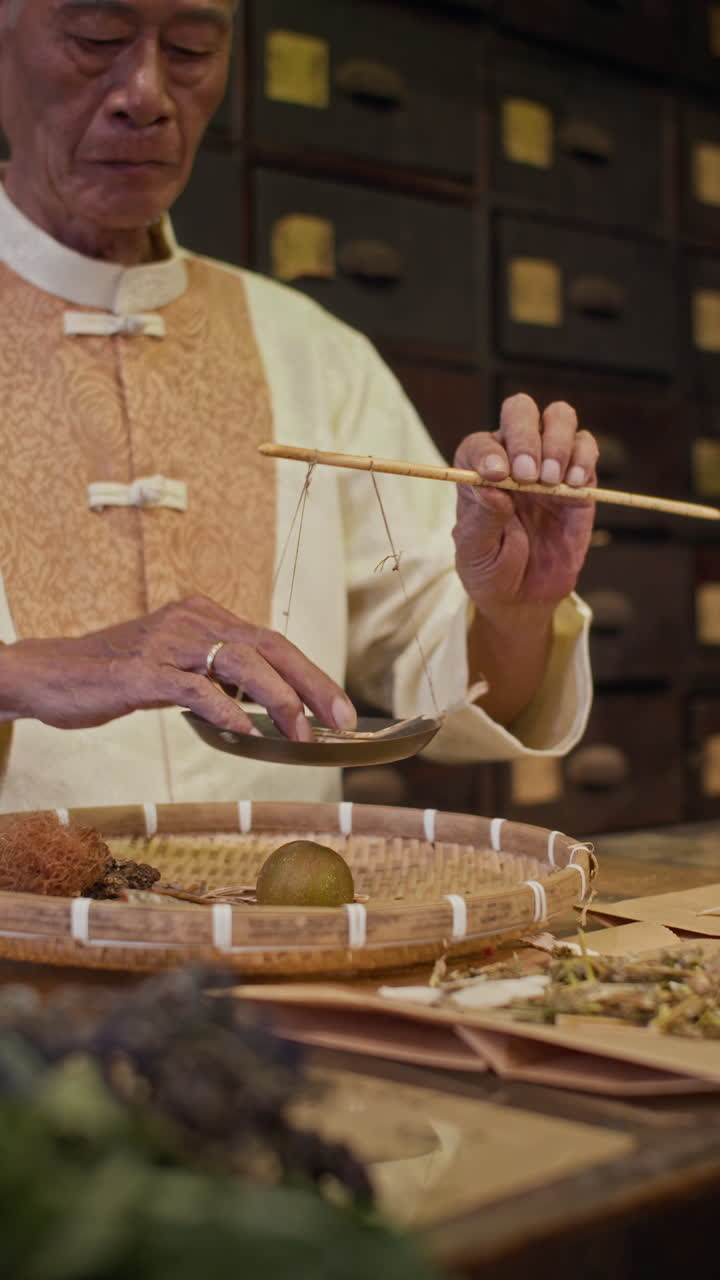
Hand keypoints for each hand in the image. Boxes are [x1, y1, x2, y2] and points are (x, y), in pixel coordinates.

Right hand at [1, 595, 356, 738]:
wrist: (52, 673)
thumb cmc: (116, 675)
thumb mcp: (176, 669)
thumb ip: (217, 679)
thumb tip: (263, 709)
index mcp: (205, 617)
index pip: (273, 641)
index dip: (313, 675)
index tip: (341, 710)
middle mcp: (192, 620)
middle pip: (269, 646)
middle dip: (313, 684)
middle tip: (343, 722)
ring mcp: (167, 643)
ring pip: (240, 662)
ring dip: (279, 699)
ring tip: (300, 734)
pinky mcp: (142, 671)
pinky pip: (194, 687)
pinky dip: (224, 709)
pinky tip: (245, 731)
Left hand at [453, 396, 597, 615]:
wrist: (522, 596)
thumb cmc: (490, 569)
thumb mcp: (475, 551)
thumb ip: (482, 519)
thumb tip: (492, 487)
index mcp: (478, 471)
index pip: (480, 442)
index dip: (488, 451)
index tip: (496, 475)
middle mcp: (513, 458)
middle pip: (520, 411)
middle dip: (525, 436)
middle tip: (528, 475)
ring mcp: (548, 465)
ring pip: (558, 417)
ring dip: (556, 442)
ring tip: (551, 482)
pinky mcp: (579, 480)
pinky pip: (586, 448)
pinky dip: (583, 457)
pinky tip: (574, 483)